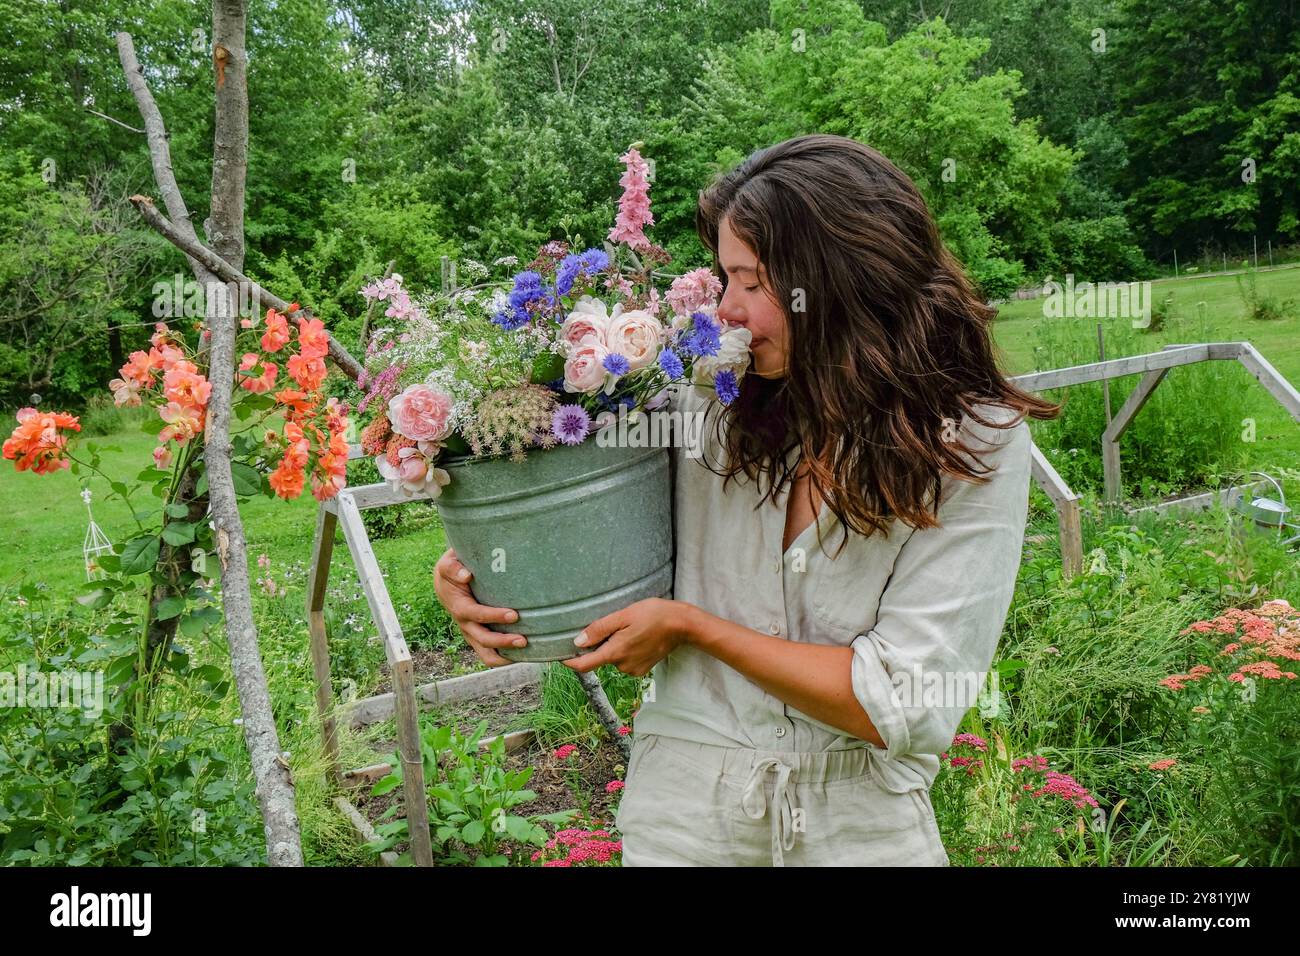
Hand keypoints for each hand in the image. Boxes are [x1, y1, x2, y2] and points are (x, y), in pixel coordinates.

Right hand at [433, 547, 524, 666]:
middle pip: (483, 639)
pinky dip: (505, 658)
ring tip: (526, 650)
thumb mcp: (448, 564)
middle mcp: (465, 624)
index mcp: (460, 607)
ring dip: (505, 655)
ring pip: (486, 654)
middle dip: (503, 641)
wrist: (446, 583)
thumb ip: (453, 568)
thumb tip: (466, 575)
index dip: (494, 616)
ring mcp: (472, 634)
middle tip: (524, 639)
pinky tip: (523, 655)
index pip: (477, 615)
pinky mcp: (479, 637)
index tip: (514, 614)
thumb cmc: (452, 571)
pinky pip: (490, 655)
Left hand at [562, 598, 693, 675]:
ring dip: (615, 646)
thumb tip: (578, 642)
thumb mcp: (623, 616)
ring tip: (631, 629)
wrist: (681, 625)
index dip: (569, 661)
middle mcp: (623, 666)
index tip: (559, 656)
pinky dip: (626, 650)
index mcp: (615, 653)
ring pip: (614, 658)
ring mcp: (634, 669)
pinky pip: (625, 660)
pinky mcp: (642, 669)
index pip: (584, 665)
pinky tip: (638, 637)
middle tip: (615, 624)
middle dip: (601, 644)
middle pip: (600, 658)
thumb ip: (599, 629)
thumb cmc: (653, 615)